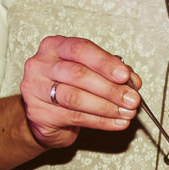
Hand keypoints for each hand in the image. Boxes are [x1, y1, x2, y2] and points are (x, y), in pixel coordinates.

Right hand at [21, 35, 140, 148]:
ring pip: (75, 98)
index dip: (105, 63)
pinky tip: (115, 122)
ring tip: (126, 112)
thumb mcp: (89, 72)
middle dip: (110, 88)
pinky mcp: (38, 113)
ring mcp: (35, 89)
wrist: (44, 115)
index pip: (80, 49)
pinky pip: (74, 117)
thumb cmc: (68, 87)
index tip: (125, 75)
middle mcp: (41, 65)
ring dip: (106, 107)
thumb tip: (133, 81)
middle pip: (78, 74)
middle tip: (131, 98)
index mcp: (54, 46)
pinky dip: (100, 121)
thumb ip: (110, 72)